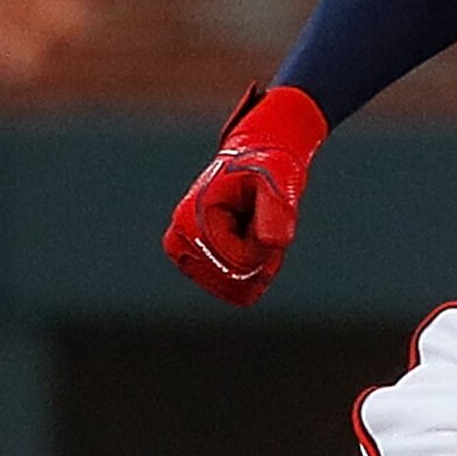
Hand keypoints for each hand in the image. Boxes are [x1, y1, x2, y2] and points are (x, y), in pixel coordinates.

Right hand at [162, 84, 330, 306]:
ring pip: (238, 291)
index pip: (241, 263)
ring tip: (255, 230)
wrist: (254, 163)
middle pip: (237, 283)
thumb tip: (274, 243)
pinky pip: (235, 292)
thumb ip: (276, 211)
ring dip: (258, 264)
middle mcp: (178, 244)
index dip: (265, 243)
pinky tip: (249, 242)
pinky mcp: (194, 267)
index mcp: (189, 221)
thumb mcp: (277, 182)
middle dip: (261, 257)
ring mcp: (184, 258)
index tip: (262, 211)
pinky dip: (252, 273)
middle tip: (261, 223)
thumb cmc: (266, 168)